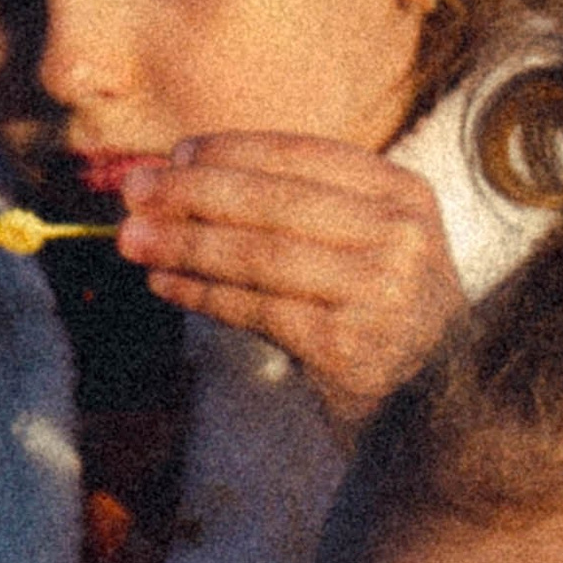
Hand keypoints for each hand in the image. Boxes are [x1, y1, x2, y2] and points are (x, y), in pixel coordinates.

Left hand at [115, 134, 464, 434]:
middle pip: (275, 202)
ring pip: (260, 255)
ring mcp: (379, 291)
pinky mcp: (348, 345)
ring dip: (186, 245)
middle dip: (194, 193)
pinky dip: (204, 295)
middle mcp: (400, 236)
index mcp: (404, 194)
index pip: (303, 155)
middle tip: (134, 191)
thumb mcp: (365, 247)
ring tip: (133, 240)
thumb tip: (183, 174)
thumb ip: (300, 209)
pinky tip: (166, 285)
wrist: (430, 410)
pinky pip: (257, 309)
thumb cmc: (378, 319)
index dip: (231, 152)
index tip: (175, 155)